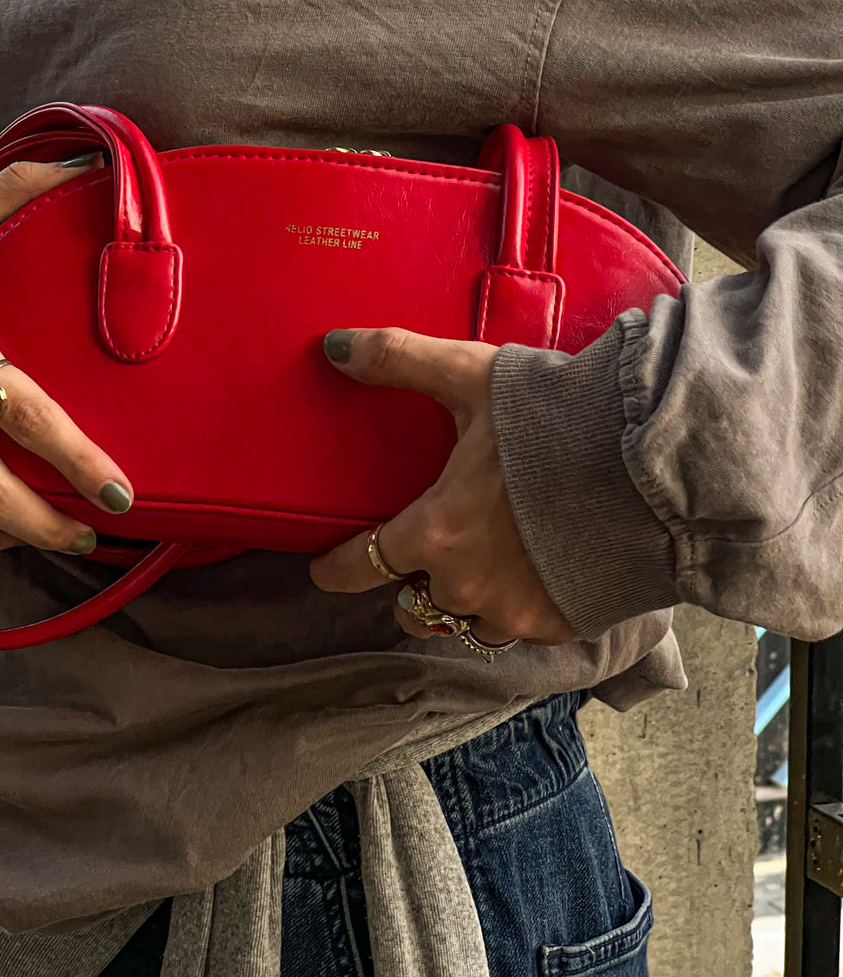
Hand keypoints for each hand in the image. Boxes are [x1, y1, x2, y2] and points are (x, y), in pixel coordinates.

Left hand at [308, 328, 574, 645]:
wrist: (653, 461)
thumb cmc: (555, 417)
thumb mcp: (472, 377)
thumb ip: (400, 360)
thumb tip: (335, 345)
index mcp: (437, 533)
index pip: (363, 565)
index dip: (337, 569)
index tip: (324, 571)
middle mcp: (469, 586)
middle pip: (415, 606)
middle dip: (413, 587)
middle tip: (424, 561)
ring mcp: (519, 613)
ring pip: (471, 625)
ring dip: (467, 603)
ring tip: (482, 573)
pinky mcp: (566, 624)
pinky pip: (526, 631)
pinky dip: (522, 610)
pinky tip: (535, 579)